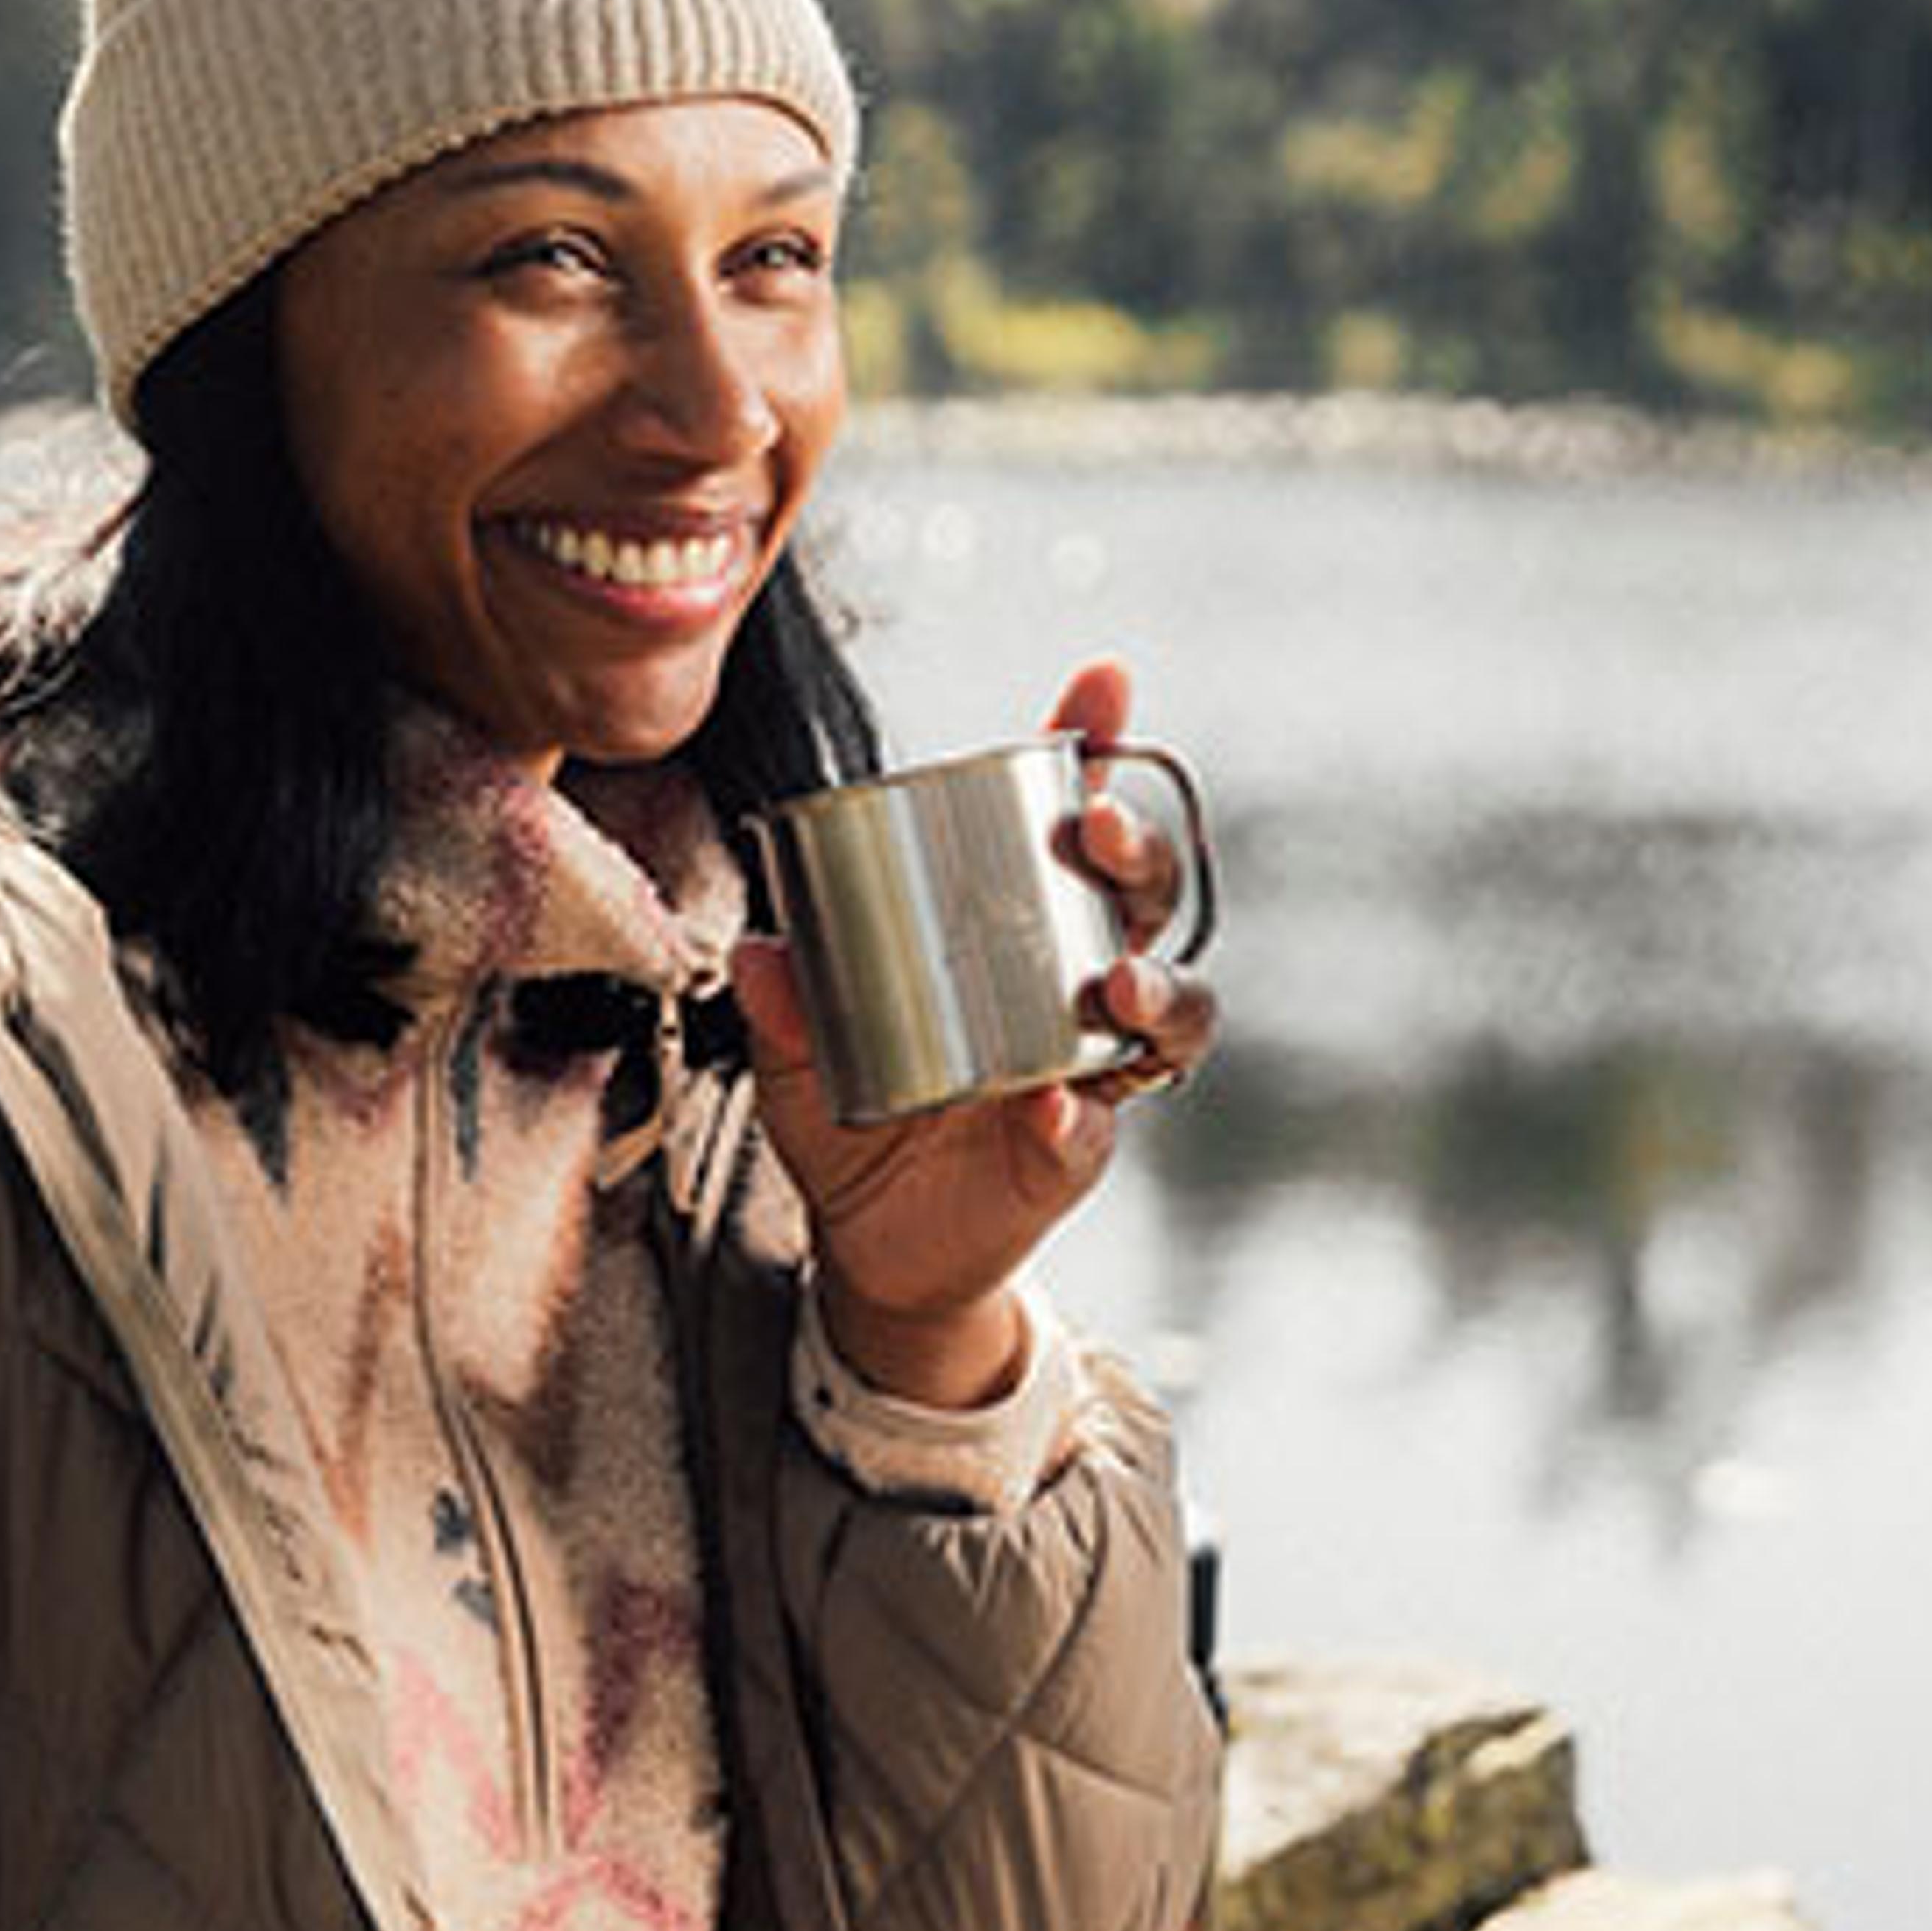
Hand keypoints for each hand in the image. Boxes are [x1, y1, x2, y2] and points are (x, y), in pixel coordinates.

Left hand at [731, 658, 1218, 1408]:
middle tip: (1097, 828)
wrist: (871, 1245)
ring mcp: (1084, 1067)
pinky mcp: (1072, 1151)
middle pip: (1140, 898)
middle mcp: (1069, 986)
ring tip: (1113, 986)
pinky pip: (1095, 1127)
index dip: (1095, 752)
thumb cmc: (852, 1117)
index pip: (1064, 826)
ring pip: (1168, 1006)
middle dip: (1137, 850)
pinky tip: (1053, 1107)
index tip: (1102, 685)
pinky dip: (1077, 1116)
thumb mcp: (797, 1055)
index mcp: (1012, 931)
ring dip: (1153, 985)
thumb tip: (763, 948)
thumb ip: (785, 1006)